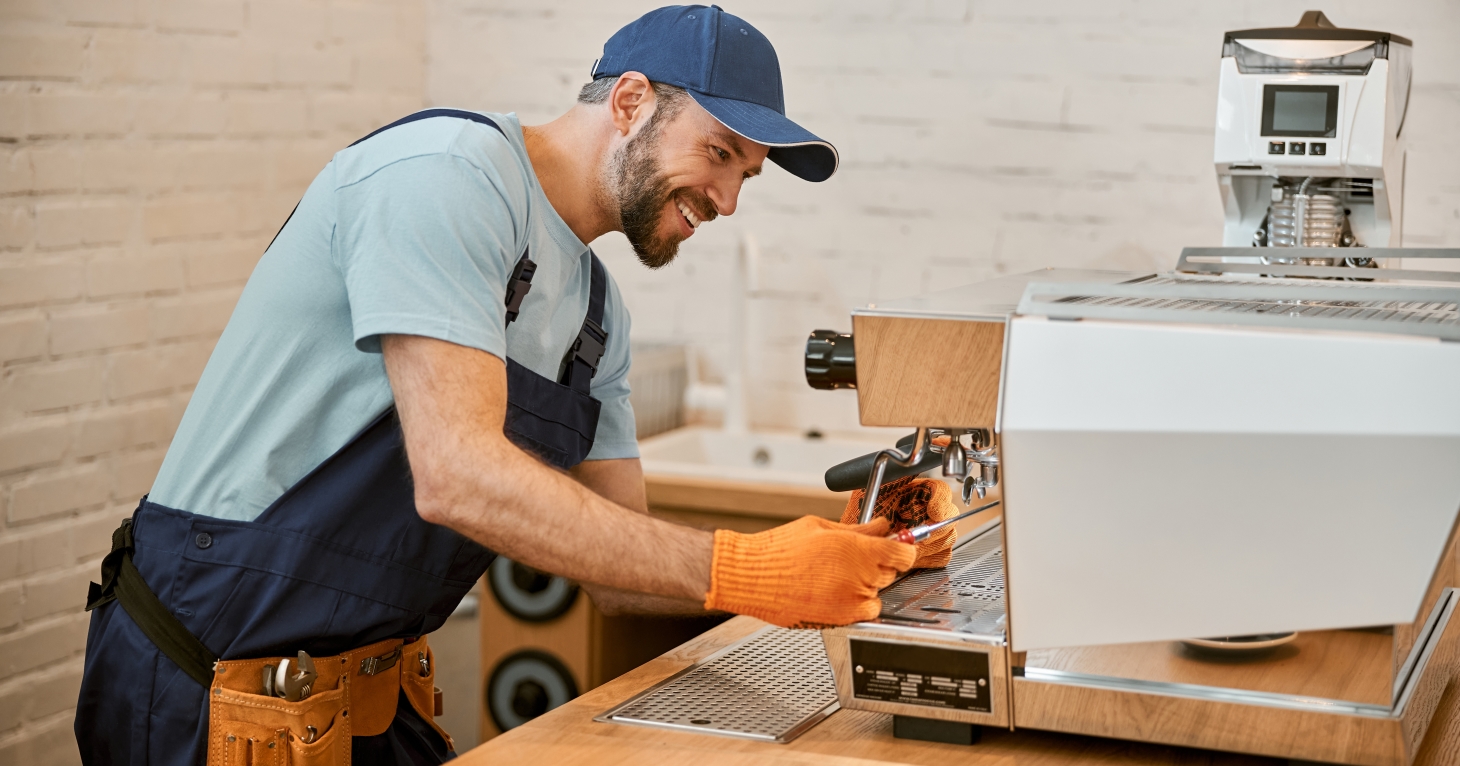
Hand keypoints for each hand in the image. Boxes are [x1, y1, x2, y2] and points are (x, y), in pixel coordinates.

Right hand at [703, 516, 915, 627]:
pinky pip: (864, 613)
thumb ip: (857, 529)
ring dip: (867, 585)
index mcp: (858, 550)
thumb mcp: (821, 527)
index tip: (898, 548)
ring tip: (838, 576)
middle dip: (879, 564)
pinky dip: (856, 604)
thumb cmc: (779, 551)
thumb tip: (880, 526)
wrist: (752, 577)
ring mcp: (851, 602)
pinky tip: (834, 592)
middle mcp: (860, 577)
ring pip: (878, 594)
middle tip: (854, 558)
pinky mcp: (840, 620)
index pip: (904, 553)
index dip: (903, 549)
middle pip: (892, 573)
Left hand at [841, 477, 957, 568]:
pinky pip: (942, 556)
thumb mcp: (870, 490)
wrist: (856, 538)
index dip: (941, 501)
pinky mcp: (929, 552)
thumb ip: (890, 479)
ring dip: (930, 544)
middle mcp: (927, 510)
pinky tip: (913, 554)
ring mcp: (930, 532)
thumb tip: (903, 468)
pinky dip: (929, 557)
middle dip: (937, 528)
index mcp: (917, 490)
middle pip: (951, 516)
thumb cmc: (860, 512)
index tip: (933, 512)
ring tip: (909, 546)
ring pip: (948, 538)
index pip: (942, 490)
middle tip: (917, 536)